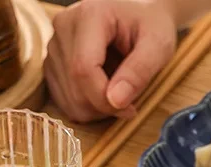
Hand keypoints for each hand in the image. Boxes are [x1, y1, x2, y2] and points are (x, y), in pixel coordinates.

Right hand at [44, 0, 177, 122]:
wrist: (138, 13)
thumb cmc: (150, 25)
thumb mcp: (158, 44)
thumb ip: (140, 71)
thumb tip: (116, 101)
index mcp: (89, 15)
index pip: (84, 70)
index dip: (105, 99)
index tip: (130, 109)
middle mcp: (64, 27)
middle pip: (75, 88)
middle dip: (103, 107)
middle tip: (128, 103)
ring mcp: (54, 45)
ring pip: (68, 100)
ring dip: (96, 109)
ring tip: (117, 92)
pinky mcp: (52, 62)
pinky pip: (64, 101)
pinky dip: (86, 107)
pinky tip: (103, 92)